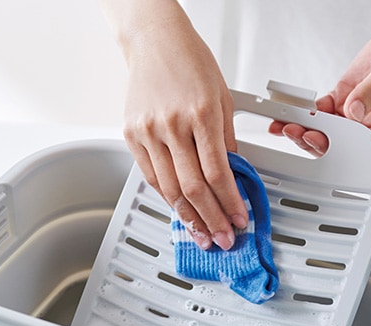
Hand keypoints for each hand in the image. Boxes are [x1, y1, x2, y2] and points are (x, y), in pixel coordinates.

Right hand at [120, 15, 247, 250]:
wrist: (154, 41)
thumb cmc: (191, 63)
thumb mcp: (222, 97)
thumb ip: (227, 139)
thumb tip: (233, 174)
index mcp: (201, 114)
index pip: (218, 172)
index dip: (230, 202)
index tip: (239, 218)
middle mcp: (172, 124)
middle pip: (194, 187)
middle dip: (211, 219)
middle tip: (223, 238)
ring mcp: (149, 131)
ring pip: (169, 189)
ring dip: (188, 217)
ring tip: (202, 234)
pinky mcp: (132, 135)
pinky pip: (150, 177)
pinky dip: (167, 198)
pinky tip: (180, 211)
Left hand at [270, 20, 370, 145]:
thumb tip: (352, 110)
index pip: (353, 145)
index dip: (329, 144)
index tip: (311, 136)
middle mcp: (367, 124)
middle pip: (333, 139)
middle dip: (309, 136)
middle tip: (288, 129)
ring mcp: (354, 111)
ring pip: (323, 125)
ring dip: (302, 124)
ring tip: (280, 123)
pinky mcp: (345, 96)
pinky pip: (322, 108)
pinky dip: (307, 108)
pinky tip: (292, 109)